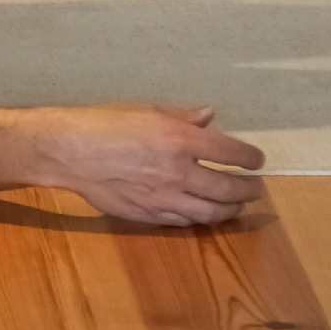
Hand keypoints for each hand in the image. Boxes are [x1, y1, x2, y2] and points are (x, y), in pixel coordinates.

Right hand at [29, 103, 266, 225]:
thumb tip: (210, 117)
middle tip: (257, 188)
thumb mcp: (147, 109)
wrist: (72, 151)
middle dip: (248, 189)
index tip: (258, 160)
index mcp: (179, 139)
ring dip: (230, 209)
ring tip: (237, 205)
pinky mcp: (151, 215)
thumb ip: (183, 116)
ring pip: (210, 212)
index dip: (250, 158)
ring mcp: (165, 198)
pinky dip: (201, 218)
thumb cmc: (106, 122)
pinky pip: (185, 221)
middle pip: (227, 188)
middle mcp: (178, 171)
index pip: (230, 152)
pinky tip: (205, 213)